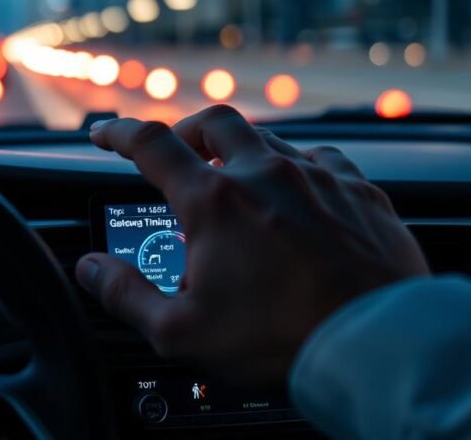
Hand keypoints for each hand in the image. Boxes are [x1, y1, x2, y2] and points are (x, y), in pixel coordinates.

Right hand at [76, 105, 428, 385]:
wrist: (379, 347)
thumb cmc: (280, 339)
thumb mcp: (181, 332)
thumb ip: (126, 295)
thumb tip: (90, 270)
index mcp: (215, 202)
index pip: (150, 145)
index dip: (117, 133)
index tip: (103, 134)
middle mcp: (266, 175)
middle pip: (214, 124)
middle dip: (187, 130)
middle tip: (177, 151)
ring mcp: (318, 179)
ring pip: (270, 139)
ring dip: (243, 152)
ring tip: (237, 181)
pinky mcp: (361, 193)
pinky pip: (323, 160)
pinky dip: (299, 168)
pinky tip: (300, 193)